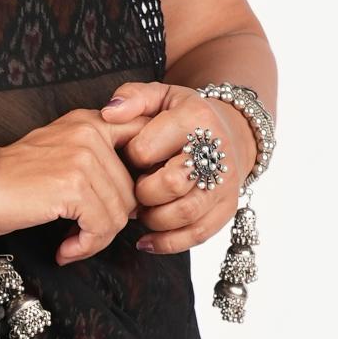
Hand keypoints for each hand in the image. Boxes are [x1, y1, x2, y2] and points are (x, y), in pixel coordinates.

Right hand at [0, 108, 148, 263]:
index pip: (145, 141)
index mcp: (90, 121)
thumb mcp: (62, 152)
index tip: (125, 203)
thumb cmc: (13, 178)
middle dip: (110, 222)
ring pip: (119, 214)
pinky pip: (101, 228)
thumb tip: (139, 195)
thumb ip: (100, 159)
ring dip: (95, 239)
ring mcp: (83, 158)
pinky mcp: (73, 186)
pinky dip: (84, 247)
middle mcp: (90, 131)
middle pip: (132, 191)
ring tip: (71, 242)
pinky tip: (64, 249)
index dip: (144, 178)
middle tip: (83, 233)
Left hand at [100, 82, 257, 254]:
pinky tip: (147, 240)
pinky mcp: (227, 208)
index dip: (129, 158)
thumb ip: (132, 97)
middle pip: (171, 184)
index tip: (129, 158)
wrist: (228, 130)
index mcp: (195, 119)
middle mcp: (216, 153)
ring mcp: (225, 183)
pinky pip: (198, 235)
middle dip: (143, 192)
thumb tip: (109, 112)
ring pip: (185, 214)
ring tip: (142, 211)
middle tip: (134, 188)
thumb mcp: (159, 96)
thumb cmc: (183, 114)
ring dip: (154, 219)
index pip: (146, 150)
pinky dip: (168, 243)